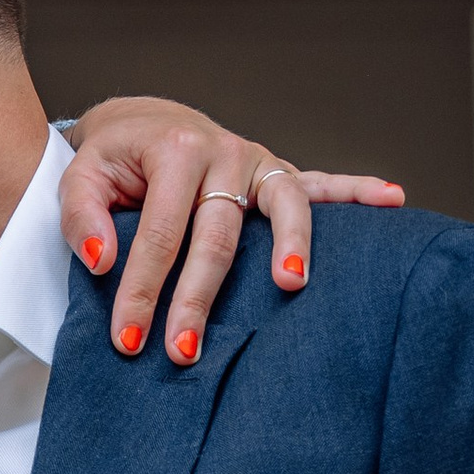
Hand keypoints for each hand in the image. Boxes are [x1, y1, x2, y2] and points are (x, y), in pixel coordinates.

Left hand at [61, 99, 404, 362]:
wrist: (144, 123)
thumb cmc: (114, 162)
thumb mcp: (80, 177)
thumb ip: (82, 216)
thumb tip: (101, 262)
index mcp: (173, 151)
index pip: (160, 233)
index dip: (143, 289)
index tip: (129, 340)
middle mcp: (223, 152)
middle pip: (218, 236)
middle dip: (199, 298)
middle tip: (184, 350)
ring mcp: (257, 162)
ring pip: (282, 206)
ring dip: (292, 245)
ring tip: (292, 284)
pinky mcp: (277, 174)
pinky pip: (322, 185)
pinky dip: (358, 191)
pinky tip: (393, 199)